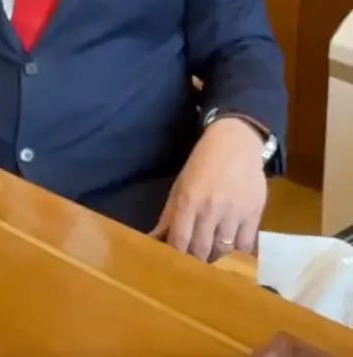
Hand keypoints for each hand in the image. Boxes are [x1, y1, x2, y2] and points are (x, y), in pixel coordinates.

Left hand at [151, 118, 267, 261]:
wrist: (236, 143)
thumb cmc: (202, 164)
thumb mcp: (180, 186)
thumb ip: (169, 216)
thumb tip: (154, 240)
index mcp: (189, 200)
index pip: (179, 241)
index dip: (176, 257)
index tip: (174, 264)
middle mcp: (211, 208)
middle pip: (201, 249)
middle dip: (195, 260)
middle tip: (192, 264)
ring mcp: (234, 212)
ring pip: (223, 250)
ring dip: (215, 257)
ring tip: (211, 255)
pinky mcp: (254, 213)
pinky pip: (245, 245)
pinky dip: (236, 251)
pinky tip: (231, 247)